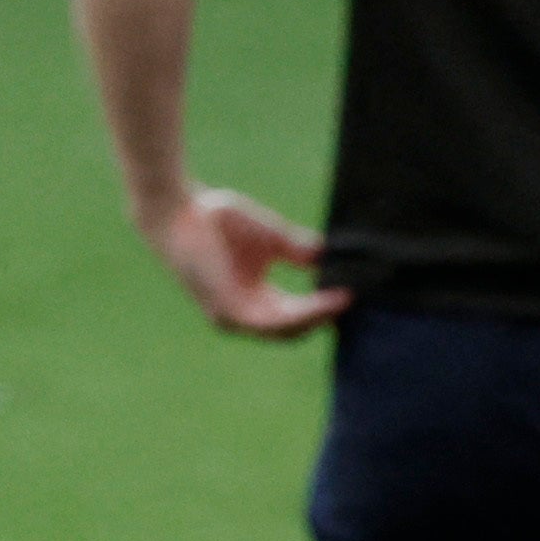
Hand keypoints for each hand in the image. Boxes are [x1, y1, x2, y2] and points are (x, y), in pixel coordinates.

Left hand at [138, 181, 347, 336]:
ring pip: (288, 331)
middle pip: (295, 330)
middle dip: (327, 318)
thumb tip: (333, 256)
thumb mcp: (270, 237)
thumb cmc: (217, 220)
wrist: (180, 209)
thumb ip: (299, 250)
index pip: (294, 317)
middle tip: (359, 300)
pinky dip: (304, 314)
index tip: (352, 294)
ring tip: (347, 300)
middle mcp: (244, 315)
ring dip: (320, 318)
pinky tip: (327, 301)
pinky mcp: (230, 311)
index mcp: (253, 300)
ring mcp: (235, 318)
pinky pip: (276, 323)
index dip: (324, 309)